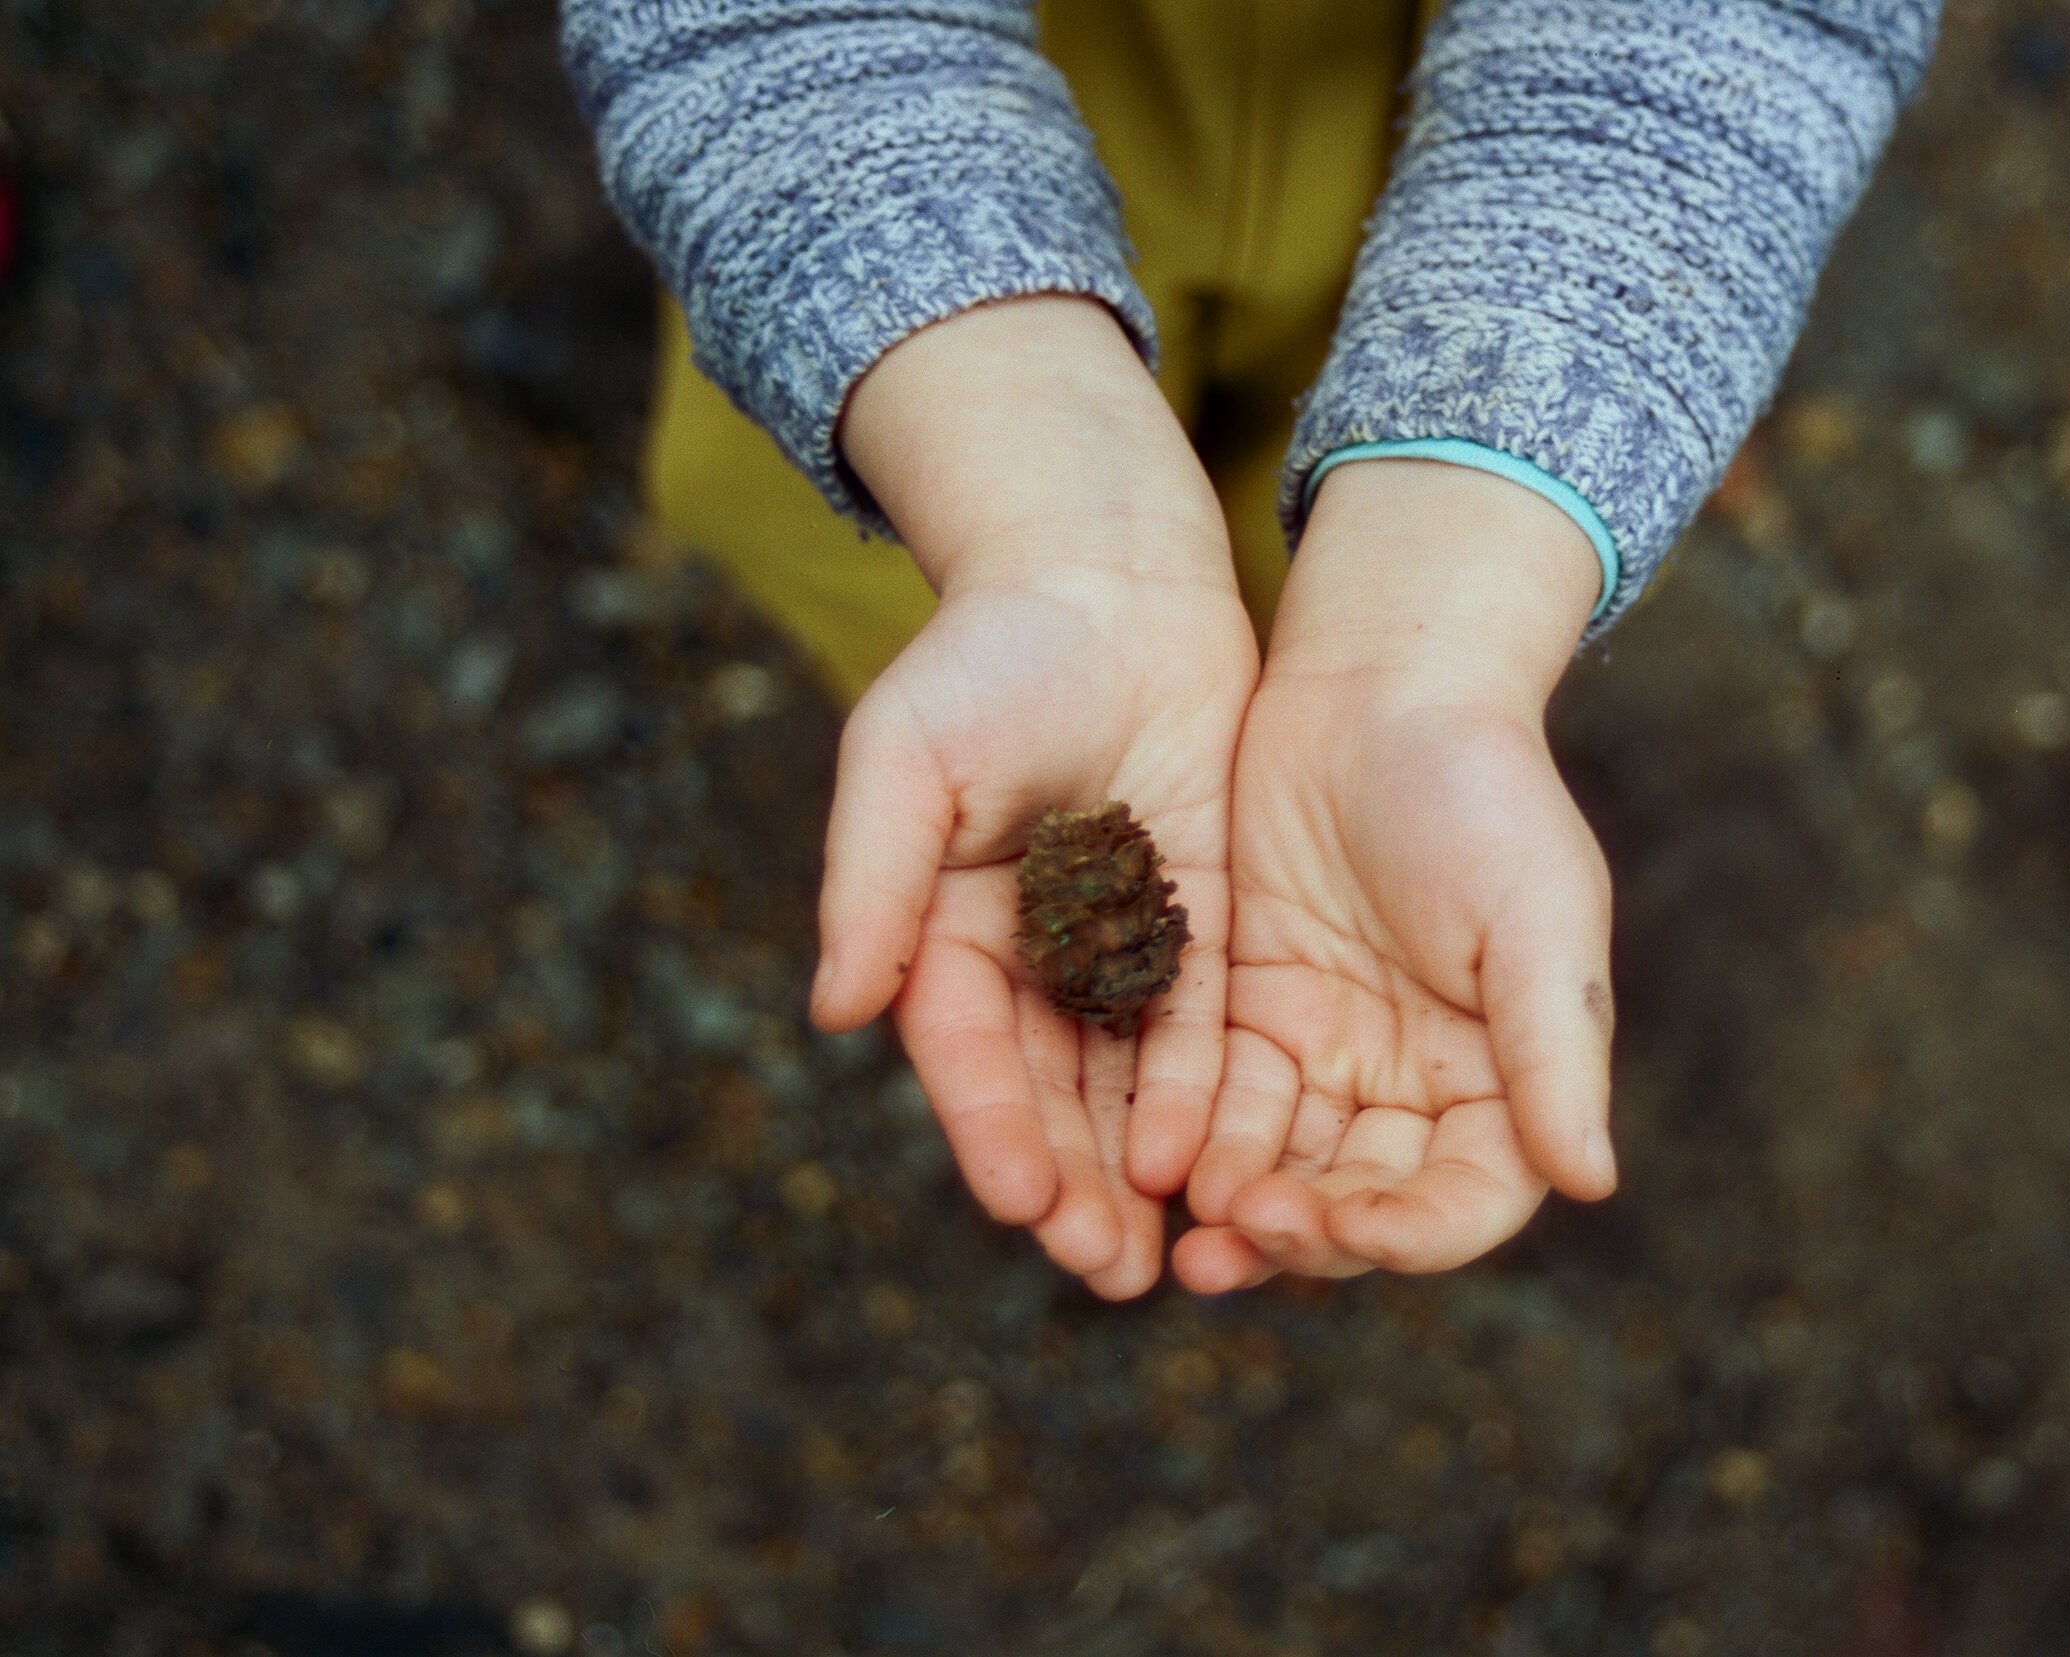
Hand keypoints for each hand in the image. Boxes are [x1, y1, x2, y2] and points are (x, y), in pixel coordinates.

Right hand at [809, 296, 1257, 1298]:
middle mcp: (1024, 952)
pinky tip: (1209, 1165)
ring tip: (1155, 1260)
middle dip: (1069, 1182)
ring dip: (1131, 1171)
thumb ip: (872, 879)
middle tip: (1101, 1270)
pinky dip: (1197, 1095)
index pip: (963, 1048)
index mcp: (942, 923)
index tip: (1016, 1201)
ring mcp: (1109, 941)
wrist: (1110, 575)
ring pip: (1118, 1079)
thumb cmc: (989, 654)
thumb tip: (833, 1009)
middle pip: (1044, 1089)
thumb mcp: (908, 755)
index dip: (990, 1125)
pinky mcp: (1192, 919)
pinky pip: (1195, 1023)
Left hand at [1171, 460, 1618, 1291]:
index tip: (1348, 1231)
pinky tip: (1151, 1167)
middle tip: (1233, 1243)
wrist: (1379, 679)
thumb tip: (1592, 1182)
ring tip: (1189, 1240)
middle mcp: (1416, 1083)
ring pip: (1283, 1167)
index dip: (1411, 1236)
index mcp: (1505, 1077)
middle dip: (1304, 1236)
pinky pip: (1217, 1101)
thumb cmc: (1482, 787)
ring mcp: (1329, 1050)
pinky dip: (1190, 1142)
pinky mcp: (1249, 1010)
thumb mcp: (1536, 916)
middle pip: (1361, 1202)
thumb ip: (1555, 1051)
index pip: (1465, 1199)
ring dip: (1238, 1212)